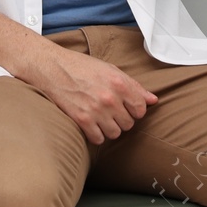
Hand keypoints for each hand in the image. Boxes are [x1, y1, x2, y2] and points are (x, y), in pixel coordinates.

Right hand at [24, 40, 157, 144]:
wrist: (53, 68)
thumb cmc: (82, 67)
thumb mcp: (111, 70)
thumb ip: (134, 86)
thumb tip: (153, 100)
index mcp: (119, 83)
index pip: (141, 109)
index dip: (135, 110)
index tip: (126, 107)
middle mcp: (110, 98)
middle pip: (129, 123)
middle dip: (122, 119)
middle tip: (111, 111)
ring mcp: (96, 110)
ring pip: (115, 133)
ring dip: (110, 128)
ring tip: (101, 118)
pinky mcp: (82, 120)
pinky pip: (98, 139)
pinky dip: (96, 135)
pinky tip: (92, 124)